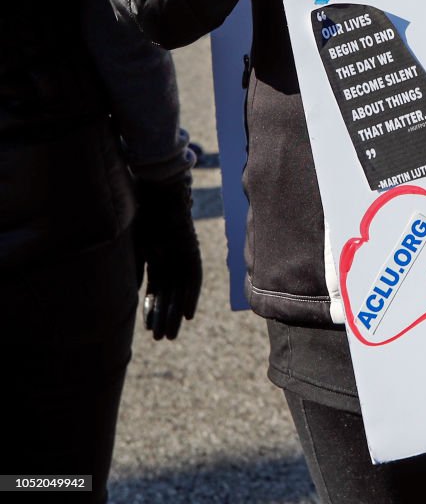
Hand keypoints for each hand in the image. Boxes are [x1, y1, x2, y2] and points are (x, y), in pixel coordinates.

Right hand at [133, 174, 202, 340]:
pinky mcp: (192, 249)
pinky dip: (191, 296)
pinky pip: (194, 277)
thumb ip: (133, 267)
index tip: (148, 328)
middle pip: (169, 292)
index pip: (155, 288)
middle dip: (164, 315)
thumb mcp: (132, 244)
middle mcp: (171, 257)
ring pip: (180, 289)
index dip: (152, 308)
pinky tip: (187, 315)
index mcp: (155, 255)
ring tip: (171, 334)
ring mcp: (182, 253)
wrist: (156, 189)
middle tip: (161, 339)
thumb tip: (129, 292)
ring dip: (175, 312)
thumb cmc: (139, 211)